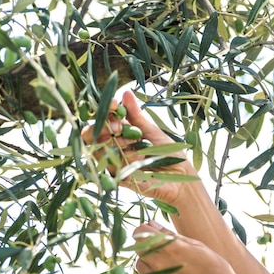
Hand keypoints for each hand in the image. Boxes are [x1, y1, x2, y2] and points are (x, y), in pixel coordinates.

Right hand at [81, 91, 195, 204]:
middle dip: (105, 128)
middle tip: (120, 127)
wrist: (181, 176)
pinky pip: (115, 169)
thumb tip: (126, 93)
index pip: (102, 121)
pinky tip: (140, 160)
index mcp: (119, 135)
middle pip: (93, 137)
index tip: (115, 105)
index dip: (106, 111)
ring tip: (139, 147)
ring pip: (102, 152)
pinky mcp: (121, 180)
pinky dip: (127, 163)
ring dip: (120, 146)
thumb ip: (136, 116)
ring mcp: (116, 165)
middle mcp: (113, 150)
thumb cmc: (168, 153)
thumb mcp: (152, 131)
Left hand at [133, 221, 249, 273]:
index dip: (145, 230)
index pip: (140, 232)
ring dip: (149, 263)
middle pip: (138, 249)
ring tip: (168, 267)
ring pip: (140, 266)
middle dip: (147, 246)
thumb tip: (152, 225)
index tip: (152, 233)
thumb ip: (171, 235)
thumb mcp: (197, 246)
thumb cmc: (216, 270)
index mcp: (170, 248)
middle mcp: (159, 264)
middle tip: (164, 251)